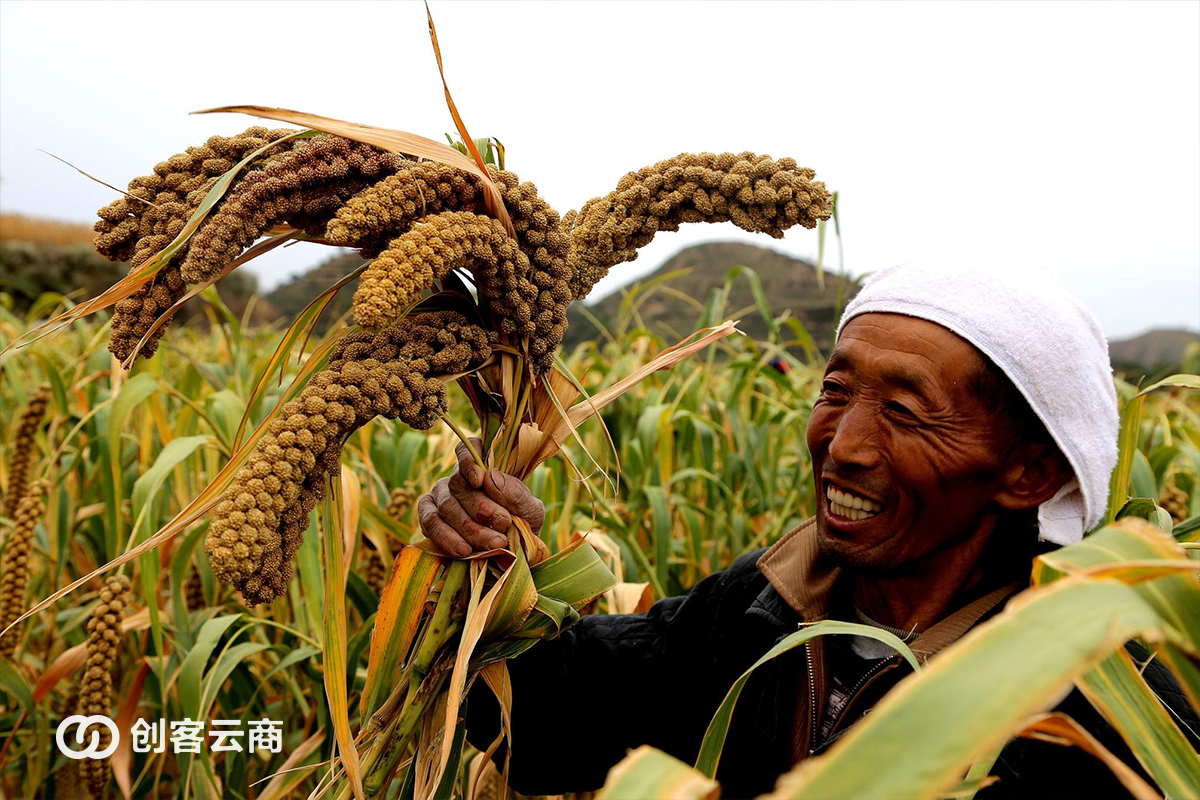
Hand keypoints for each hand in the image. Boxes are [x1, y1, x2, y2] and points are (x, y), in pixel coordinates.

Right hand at [417, 437, 545, 556]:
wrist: (513, 557)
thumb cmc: (522, 526)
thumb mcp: (530, 511)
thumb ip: (516, 494)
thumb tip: (491, 477)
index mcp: (482, 468)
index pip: (468, 449)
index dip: (469, 459)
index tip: (480, 478)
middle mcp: (457, 479)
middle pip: (459, 484)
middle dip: (482, 507)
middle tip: (504, 524)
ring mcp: (440, 498)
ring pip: (447, 507)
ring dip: (471, 527)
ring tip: (494, 543)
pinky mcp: (429, 520)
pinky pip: (431, 524)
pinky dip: (447, 537)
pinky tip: (465, 550)